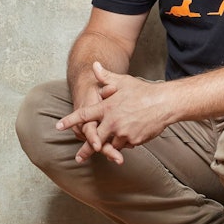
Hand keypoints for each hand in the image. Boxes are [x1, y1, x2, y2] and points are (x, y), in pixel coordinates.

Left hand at [57, 62, 171, 164]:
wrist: (164, 103)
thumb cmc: (143, 91)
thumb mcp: (123, 81)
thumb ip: (106, 77)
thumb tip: (94, 65)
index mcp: (107, 107)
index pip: (84, 115)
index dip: (70, 120)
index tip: (58, 126)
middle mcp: (112, 121)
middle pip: (94, 138)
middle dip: (86, 149)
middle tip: (78, 158)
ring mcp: (123, 132)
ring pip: (112, 143)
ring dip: (112, 143)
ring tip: (116, 141)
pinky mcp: (133, 140)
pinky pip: (125, 145)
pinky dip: (125, 142)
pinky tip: (131, 134)